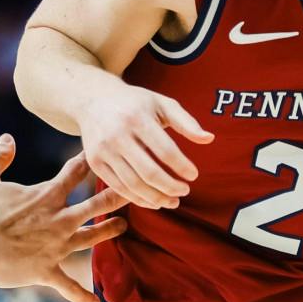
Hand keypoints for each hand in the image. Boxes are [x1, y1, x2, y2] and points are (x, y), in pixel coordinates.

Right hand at [0, 136, 129, 301]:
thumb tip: (8, 138)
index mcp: (46, 195)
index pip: (75, 173)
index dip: (89, 161)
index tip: (103, 153)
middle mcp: (59, 219)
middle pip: (96, 204)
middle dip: (117, 195)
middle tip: (135, 188)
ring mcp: (56, 246)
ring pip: (91, 238)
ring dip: (108, 231)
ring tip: (122, 227)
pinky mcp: (46, 270)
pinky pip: (68, 286)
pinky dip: (81, 296)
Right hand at [73, 83, 213, 209]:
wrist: (93, 100)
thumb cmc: (134, 103)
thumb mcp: (161, 103)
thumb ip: (186, 122)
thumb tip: (209, 139)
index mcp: (137, 118)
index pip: (165, 150)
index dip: (182, 167)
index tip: (194, 175)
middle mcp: (117, 135)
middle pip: (149, 172)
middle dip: (171, 187)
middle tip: (185, 191)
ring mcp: (103, 151)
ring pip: (133, 185)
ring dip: (156, 198)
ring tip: (172, 201)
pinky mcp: (95, 163)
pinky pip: (118, 188)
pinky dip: (138, 199)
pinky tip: (153, 200)